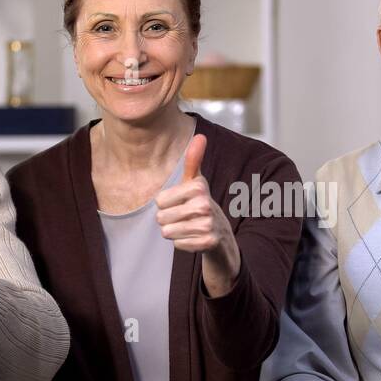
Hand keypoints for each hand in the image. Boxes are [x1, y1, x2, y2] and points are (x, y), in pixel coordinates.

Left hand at [155, 134, 240, 295]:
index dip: (166, 205)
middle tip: (185, 218)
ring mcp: (207, 224)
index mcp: (198, 186)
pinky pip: (177, 244)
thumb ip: (193, 160)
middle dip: (169, 220)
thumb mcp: (196, 183)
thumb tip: (201, 136)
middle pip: (161, 217)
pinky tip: (194, 238)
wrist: (221, 235)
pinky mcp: (207, 242)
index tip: (181, 203)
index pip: (159, 201)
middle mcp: (205, 204)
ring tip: (189, 227)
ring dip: (175, 232)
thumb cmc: (200, 205)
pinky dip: (183, 244)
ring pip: (167, 232)